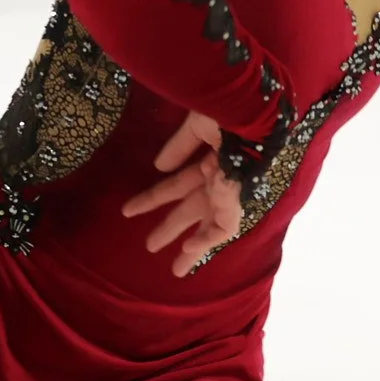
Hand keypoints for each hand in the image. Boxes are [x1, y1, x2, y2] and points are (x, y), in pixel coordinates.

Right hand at [121, 111, 243, 277]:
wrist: (251, 111)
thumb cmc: (225, 111)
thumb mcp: (197, 126)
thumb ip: (179, 147)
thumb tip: (159, 167)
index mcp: (212, 158)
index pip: (178, 184)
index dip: (153, 198)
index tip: (129, 211)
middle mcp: (220, 178)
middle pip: (191, 210)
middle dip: (171, 229)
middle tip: (151, 246)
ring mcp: (229, 191)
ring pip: (209, 226)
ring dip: (191, 247)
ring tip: (176, 269)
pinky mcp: (238, 201)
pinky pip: (224, 228)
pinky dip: (207, 239)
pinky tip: (189, 246)